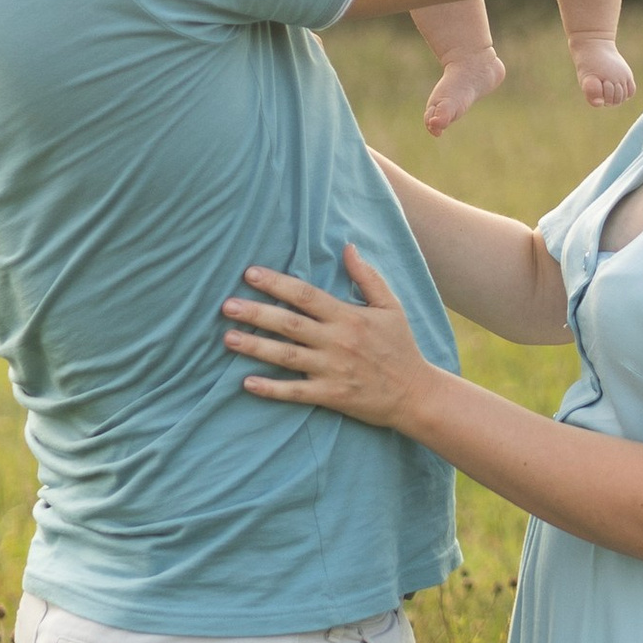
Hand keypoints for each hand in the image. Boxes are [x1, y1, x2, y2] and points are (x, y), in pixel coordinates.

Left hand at [223, 248, 432, 427]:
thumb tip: (348, 247)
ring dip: (256, 347)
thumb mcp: (391, 307)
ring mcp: (332, 370)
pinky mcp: (331, 395)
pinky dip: (271, 389)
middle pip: (290, 324)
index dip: (277, 284)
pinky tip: (247, 383)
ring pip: (287, 357)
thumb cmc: (401, 347)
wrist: (415, 394)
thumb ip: (368, 277)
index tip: (250, 274)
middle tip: (226, 305)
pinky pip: (296, 392)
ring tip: (228, 338)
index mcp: (349, 317)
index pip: (306, 296)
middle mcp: (337, 342)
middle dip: (257, 313)